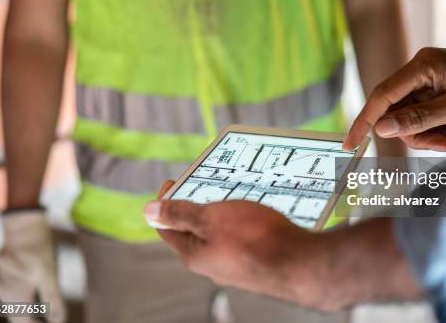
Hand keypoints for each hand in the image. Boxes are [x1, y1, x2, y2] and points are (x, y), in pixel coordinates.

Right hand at [0, 211, 65, 322]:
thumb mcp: (49, 274)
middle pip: (17, 316)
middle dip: (31, 320)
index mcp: (14, 296)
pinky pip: (11, 294)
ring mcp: (1, 283)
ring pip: (13, 306)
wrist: (23, 225)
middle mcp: (4, 293)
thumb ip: (53, 299)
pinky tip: (31, 298)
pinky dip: (22, 300)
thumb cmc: (37, 249)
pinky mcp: (2, 275)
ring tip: (40, 315)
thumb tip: (58, 321)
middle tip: (48, 320)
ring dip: (26, 312)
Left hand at [145, 181, 328, 308]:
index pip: (166, 227)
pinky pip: (240, 239)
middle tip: (208, 182)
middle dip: (197, 204)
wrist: (298, 263)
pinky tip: (254, 211)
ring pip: (219, 234)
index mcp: (193, 254)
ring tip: (234, 192)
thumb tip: (148, 211)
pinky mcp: (254, 264)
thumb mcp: (210, 218)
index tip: (175, 180)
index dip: (165, 201)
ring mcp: (233, 266)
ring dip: (222, 212)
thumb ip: (179, 214)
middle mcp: (210, 264)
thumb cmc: (253, 238)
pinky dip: (240, 222)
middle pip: (194, 230)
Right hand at [344, 47, 445, 150]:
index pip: (382, 95)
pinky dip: (437, 129)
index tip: (350, 144)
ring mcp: (428, 81)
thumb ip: (417, 119)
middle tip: (442, 145)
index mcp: (423, 65)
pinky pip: (423, 116)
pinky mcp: (436, 91)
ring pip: (410, 118)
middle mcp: (421, 70)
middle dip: (415, 133)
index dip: (364, 121)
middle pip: (396, 110)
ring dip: (429, 134)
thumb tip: (381, 129)